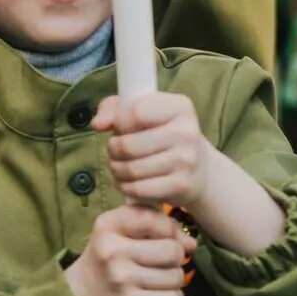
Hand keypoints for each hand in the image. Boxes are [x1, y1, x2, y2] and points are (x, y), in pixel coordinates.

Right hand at [64, 206, 195, 295]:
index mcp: (109, 225)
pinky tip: (158, 295)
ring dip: (174, 280)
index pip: (159, 221)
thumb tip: (191, 243)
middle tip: (162, 263)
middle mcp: (112, 250)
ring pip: (175, 276)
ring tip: (158, 280)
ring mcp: (120, 278)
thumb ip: (155, 223)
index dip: (172, 231)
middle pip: (173, 250)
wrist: (81, 293)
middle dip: (175, 258)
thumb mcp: (121, 228)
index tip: (166, 239)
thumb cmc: (109, 256)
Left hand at [96, 92, 208, 207]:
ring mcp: (186, 160)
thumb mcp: (144, 111)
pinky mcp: (181, 185)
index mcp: (179, 106)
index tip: (121, 128)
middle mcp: (187, 131)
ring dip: (116, 170)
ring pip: (130, 169)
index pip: (134, 112)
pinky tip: (128, 182)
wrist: (198, 168)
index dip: (119, 122)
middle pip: (127, 145)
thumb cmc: (163, 135)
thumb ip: (114, 108)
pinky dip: (125, 187)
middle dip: (112, 150)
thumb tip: (98, 124)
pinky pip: (138, 189)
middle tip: (114, 152)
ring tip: (119, 166)